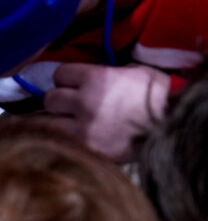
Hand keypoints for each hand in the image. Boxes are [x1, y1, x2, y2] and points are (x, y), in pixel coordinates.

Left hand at [44, 63, 170, 161]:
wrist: (171, 126)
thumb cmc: (156, 96)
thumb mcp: (134, 72)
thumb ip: (105, 73)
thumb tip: (87, 78)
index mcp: (96, 79)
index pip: (60, 74)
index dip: (65, 79)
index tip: (71, 84)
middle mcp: (84, 102)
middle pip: (50, 99)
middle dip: (58, 100)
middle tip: (68, 105)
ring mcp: (82, 128)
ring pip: (50, 122)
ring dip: (58, 121)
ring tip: (70, 123)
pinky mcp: (85, 148)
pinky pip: (62, 141)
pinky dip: (66, 139)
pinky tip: (74, 137)